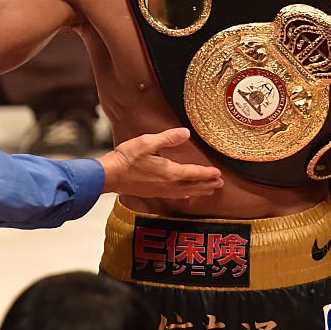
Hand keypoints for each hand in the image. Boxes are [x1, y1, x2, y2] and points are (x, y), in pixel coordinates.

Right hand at [98, 127, 223, 198]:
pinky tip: (185, 195)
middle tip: (220, 184)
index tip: (219, 173)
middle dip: (207, 185)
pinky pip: (175, 196)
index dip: (207, 173)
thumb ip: (168, 138)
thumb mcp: (148, 142)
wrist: (109, 175)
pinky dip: (185, 195)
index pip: (193, 173)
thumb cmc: (127, 158)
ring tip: (209, 191)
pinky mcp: (153, 193)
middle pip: (192, 186)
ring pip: (185, 193)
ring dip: (198, 191)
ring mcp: (160, 191)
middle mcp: (168, 185)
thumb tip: (186, 133)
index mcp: (169, 173)